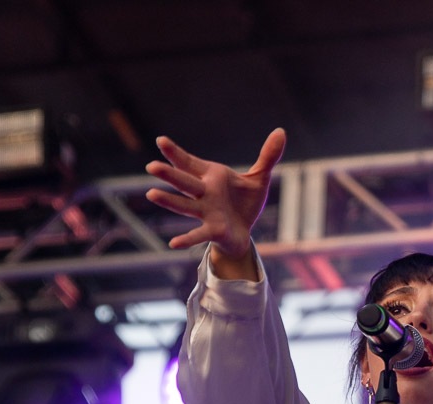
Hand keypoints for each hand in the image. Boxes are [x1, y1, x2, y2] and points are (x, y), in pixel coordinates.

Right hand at [145, 128, 285, 268]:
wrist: (244, 233)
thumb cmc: (245, 203)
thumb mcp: (259, 178)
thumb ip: (268, 156)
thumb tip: (281, 131)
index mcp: (213, 177)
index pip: (190, 163)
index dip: (176, 153)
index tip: (160, 141)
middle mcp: (205, 193)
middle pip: (185, 182)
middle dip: (169, 174)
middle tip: (151, 166)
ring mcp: (207, 212)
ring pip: (186, 206)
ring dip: (169, 201)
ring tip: (151, 194)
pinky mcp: (214, 230)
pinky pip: (199, 234)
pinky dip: (187, 239)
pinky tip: (173, 243)